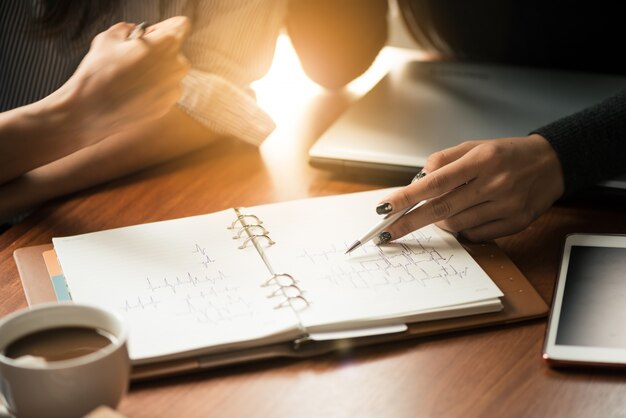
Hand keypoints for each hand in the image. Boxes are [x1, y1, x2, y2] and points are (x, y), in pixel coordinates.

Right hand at [55, 16, 190, 142]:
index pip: (181, 25)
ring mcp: (175, 88)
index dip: (163, 27)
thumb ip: (128, 29)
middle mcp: (177, 65)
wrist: (91, 112)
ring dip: (155, 71)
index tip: (150, 34)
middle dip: (157, 50)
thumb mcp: (108, 37)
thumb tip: (134, 32)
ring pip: (169, 72)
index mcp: (166, 43)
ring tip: (130, 78)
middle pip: (174, 50)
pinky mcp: (168, 105)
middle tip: (134, 57)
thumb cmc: (99, 73)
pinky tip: (133, 93)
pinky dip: (153, 89)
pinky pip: (164, 90)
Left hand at [376, 134, 564, 241]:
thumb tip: (418, 181)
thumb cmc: (507, 154)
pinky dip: (462, 229)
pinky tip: (465, 216)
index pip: (435, 183)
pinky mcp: (515, 224)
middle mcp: (494, 184)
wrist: (552, 164)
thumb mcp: (474, 146)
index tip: (384, 207)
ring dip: (438, 222)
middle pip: (441, 209)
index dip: (407, 197)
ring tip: (438, 212)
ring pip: (456, 225)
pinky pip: (475, 235)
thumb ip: (444, 161)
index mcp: (481, 160)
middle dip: (409, 222)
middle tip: (387, 232)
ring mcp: (506, 206)